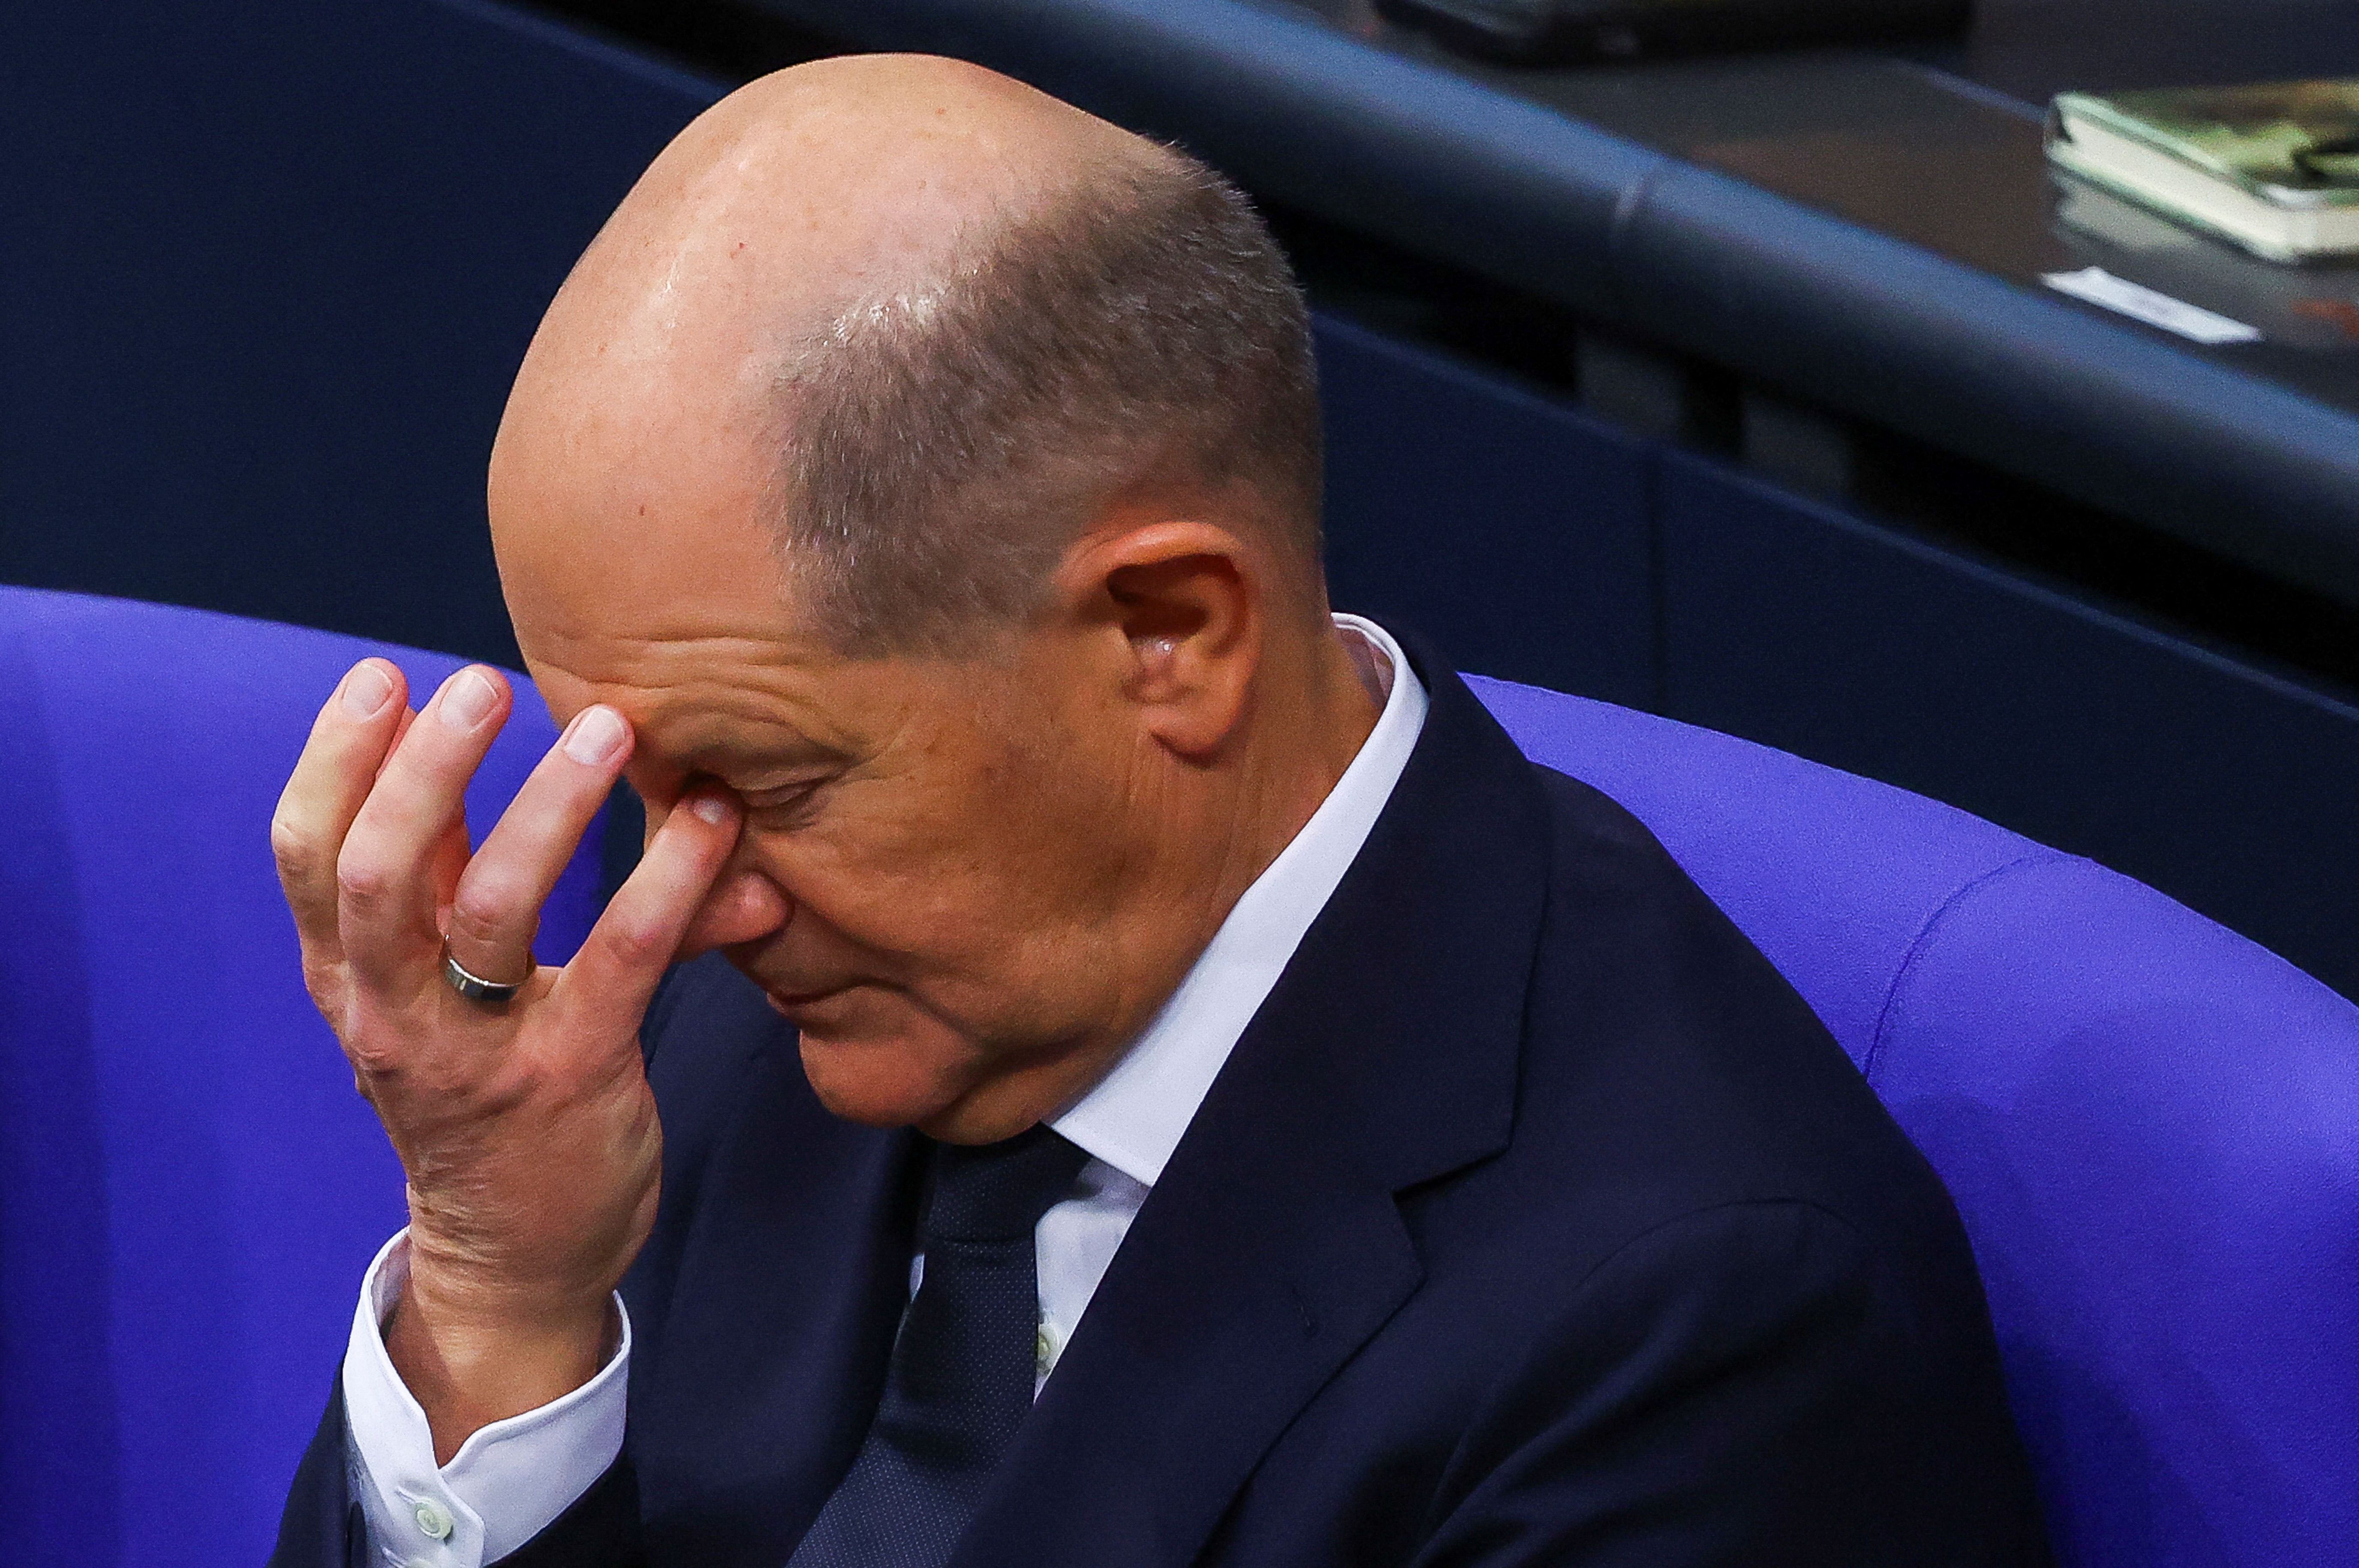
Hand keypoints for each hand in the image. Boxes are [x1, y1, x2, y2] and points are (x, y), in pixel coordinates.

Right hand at [272, 658, 739, 1460]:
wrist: (515, 1257)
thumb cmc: (486, 1092)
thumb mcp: (442, 991)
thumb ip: (464, 879)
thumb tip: (502, 748)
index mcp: (352, 983)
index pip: (307, 856)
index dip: (334, 760)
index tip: (381, 676)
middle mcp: (395, 1016)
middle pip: (376, 871)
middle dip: (424, 767)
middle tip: (479, 681)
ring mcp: (478, 1053)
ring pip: (493, 907)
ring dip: (551, 808)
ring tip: (609, 727)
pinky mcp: (572, 1078)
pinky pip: (624, 959)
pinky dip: (670, 881)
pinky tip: (714, 824)